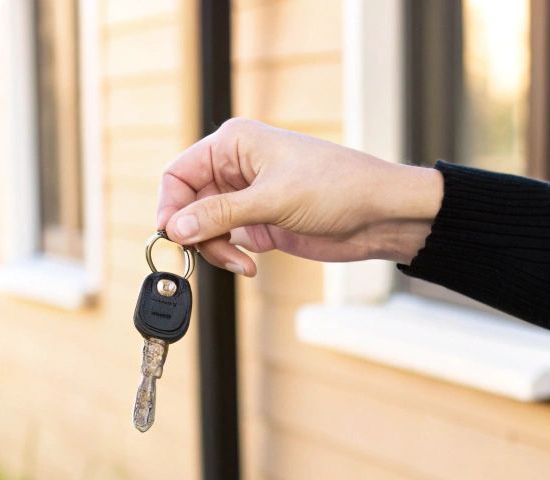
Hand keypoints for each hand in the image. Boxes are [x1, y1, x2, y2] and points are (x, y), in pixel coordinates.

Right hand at [156, 118, 443, 275]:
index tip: (172, 236)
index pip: (178, 174)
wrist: (379, 214)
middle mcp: (236, 168)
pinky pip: (227, 242)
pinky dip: (231, 257)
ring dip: (215, 249)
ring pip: (206, 228)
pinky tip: (251, 265)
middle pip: (188, 205)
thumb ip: (220, 214)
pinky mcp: (261, 223)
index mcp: (234, 144)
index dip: (170, 206)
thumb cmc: (336, 187)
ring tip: (240, 262)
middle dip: (195, 233)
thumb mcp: (272, 200)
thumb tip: (174, 228)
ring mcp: (248, 198)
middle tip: (207, 255)